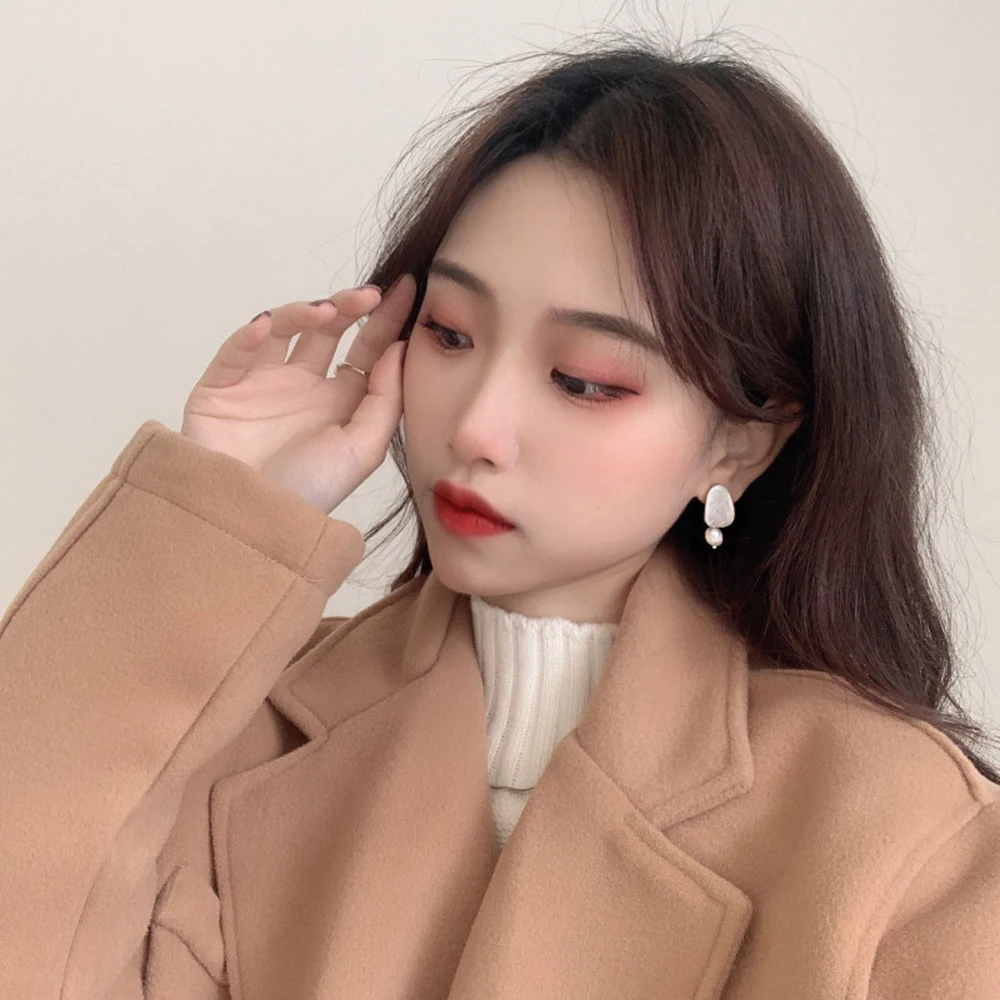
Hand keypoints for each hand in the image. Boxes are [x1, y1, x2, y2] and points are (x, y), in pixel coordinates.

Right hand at [180, 275, 415, 514]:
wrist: (251, 523)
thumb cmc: (310, 493)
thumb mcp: (362, 449)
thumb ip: (384, 400)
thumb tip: (401, 348)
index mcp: (339, 401)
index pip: (367, 349)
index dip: (386, 319)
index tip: (407, 289)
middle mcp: (302, 386)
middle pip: (326, 331)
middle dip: (347, 307)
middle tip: (367, 295)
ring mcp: (261, 383)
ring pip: (281, 329)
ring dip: (302, 313)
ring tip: (324, 313)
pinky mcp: (222, 387)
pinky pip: (235, 351)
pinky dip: (250, 334)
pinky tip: (267, 326)